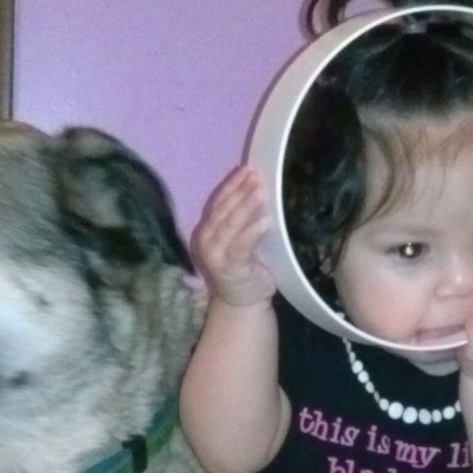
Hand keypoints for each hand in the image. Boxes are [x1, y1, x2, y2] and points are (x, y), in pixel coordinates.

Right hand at [191, 166, 274, 307]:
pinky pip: (240, 246)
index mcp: (209, 229)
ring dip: (245, 207)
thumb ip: (245, 218)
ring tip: (260, 191)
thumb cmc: (246, 267)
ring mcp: (215, 254)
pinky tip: (265, 221)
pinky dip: (252, 232)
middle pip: (223, 210)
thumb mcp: (243, 238)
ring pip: (230, 225)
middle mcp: (207, 239)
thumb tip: (259, 187)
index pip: (219, 201)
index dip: (232, 185)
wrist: (242, 302)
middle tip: (256, 175)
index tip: (248, 169)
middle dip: (240, 191)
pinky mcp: (228, 267)